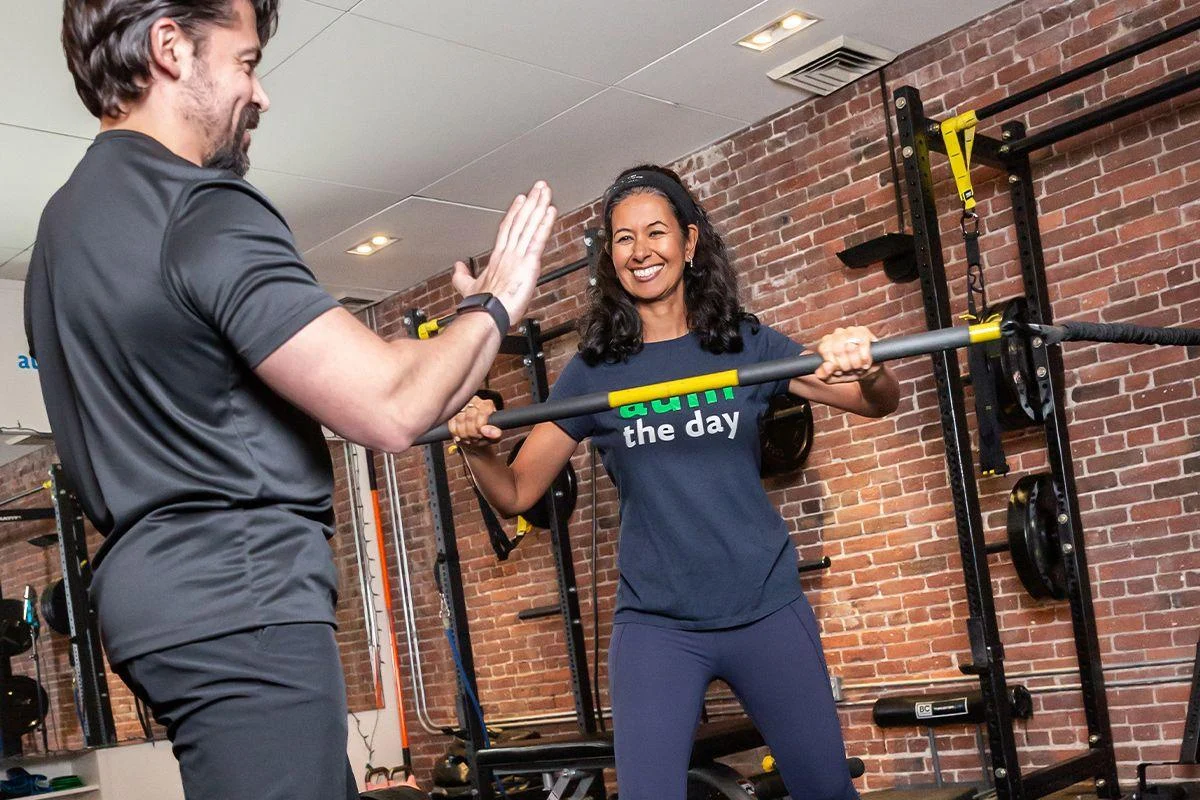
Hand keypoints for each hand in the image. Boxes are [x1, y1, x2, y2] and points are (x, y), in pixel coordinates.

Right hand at [447, 396, 501, 450]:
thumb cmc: (485, 436)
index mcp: (487, 405)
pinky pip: (451, 422)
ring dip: (464, 433)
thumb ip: (494, 434)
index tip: (481, 435)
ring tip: (469, 439)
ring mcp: (462, 406)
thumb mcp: (494, 437)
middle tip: (475, 439)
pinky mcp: (452, 413)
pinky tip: (461, 437)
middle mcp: (475, 401)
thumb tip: (486, 430)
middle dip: (472, 432)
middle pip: (470, 416)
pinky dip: (455, 433)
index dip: (480, 426)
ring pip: (460, 419)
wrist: (475, 440)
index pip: (482, 412)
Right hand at [451, 181, 556, 324]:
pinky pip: (538, 239)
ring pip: (529, 225)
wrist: (486, 315)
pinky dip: (545, 224)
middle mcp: (508, 253)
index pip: (507, 229)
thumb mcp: (467, 287)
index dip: (515, 213)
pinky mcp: (528, 263)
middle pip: (520, 221)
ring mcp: (518, 256)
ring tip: (545, 191)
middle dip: (530, 202)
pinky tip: (551, 211)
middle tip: (539, 186)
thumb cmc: (480, 306)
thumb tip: (457, 268)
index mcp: (497, 258)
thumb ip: (462, 276)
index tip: (521, 200)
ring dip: (538, 206)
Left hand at [814, 326, 880, 384]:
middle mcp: (837, 333)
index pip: (825, 350)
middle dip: (845, 365)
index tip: (839, 371)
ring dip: (855, 363)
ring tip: (857, 367)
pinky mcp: (863, 331)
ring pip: (850, 347)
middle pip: (837, 349)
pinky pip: (863, 343)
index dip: (834, 363)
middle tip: (850, 370)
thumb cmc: (847, 371)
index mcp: (826, 342)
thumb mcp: (833, 377)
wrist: (866, 370)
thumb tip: (826, 366)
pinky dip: (864, 357)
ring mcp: (850, 330)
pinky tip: (865, 363)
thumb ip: (824, 374)